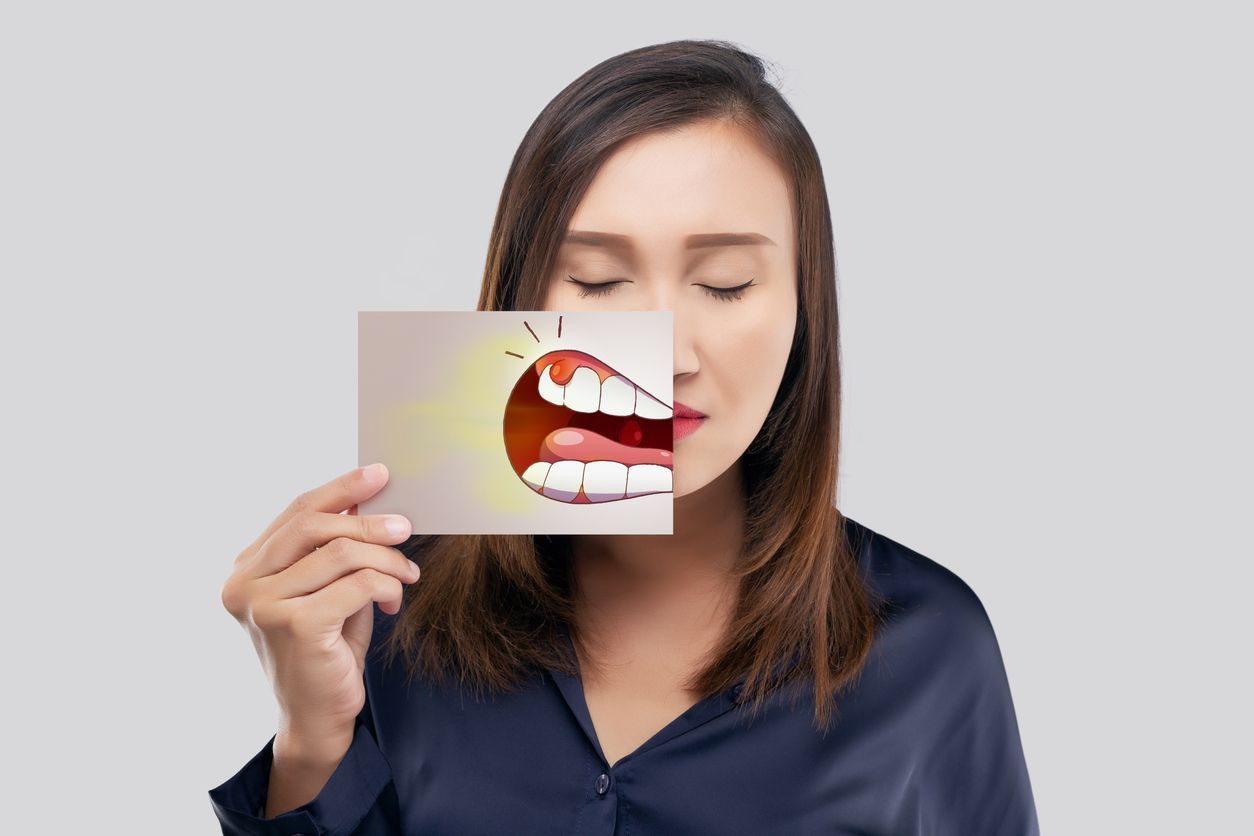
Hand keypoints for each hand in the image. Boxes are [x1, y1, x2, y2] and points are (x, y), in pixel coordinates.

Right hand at [220, 463, 419, 751]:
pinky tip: (392, 602)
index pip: (296, 513)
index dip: (340, 489)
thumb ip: (333, 549)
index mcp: (245, 570)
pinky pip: (357, 583)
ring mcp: (263, 605)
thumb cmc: (326, 650)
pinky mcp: (294, 625)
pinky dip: (385, 585)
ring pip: (341, 553)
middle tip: (405, 527)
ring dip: (385, 559)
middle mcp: (244, 585)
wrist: (318, 717)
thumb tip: (366, 500)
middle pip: (314, 524)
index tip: (379, 474)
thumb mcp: (326, 590)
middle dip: (368, 522)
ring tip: (406, 574)